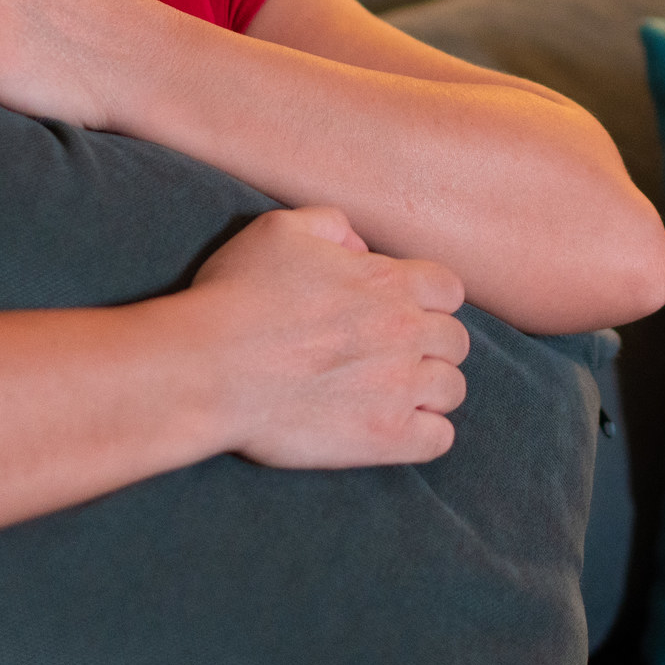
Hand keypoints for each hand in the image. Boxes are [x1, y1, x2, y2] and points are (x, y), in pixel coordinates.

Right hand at [181, 206, 470, 468]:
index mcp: (387, 282)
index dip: (428, 301)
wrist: (208, 369)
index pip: (449, 290)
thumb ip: (331, 224)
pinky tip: (395, 428)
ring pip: (452, 389)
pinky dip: (425, 434)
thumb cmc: (237, 296)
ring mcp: (398, 388)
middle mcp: (404, 332)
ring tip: (393, 394)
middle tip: (391, 356)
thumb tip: (360, 247)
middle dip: (430, 346)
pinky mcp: (383, 438)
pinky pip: (439, 440)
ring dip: (430, 390)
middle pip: (456, 341)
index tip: (399, 312)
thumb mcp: (280, 230)